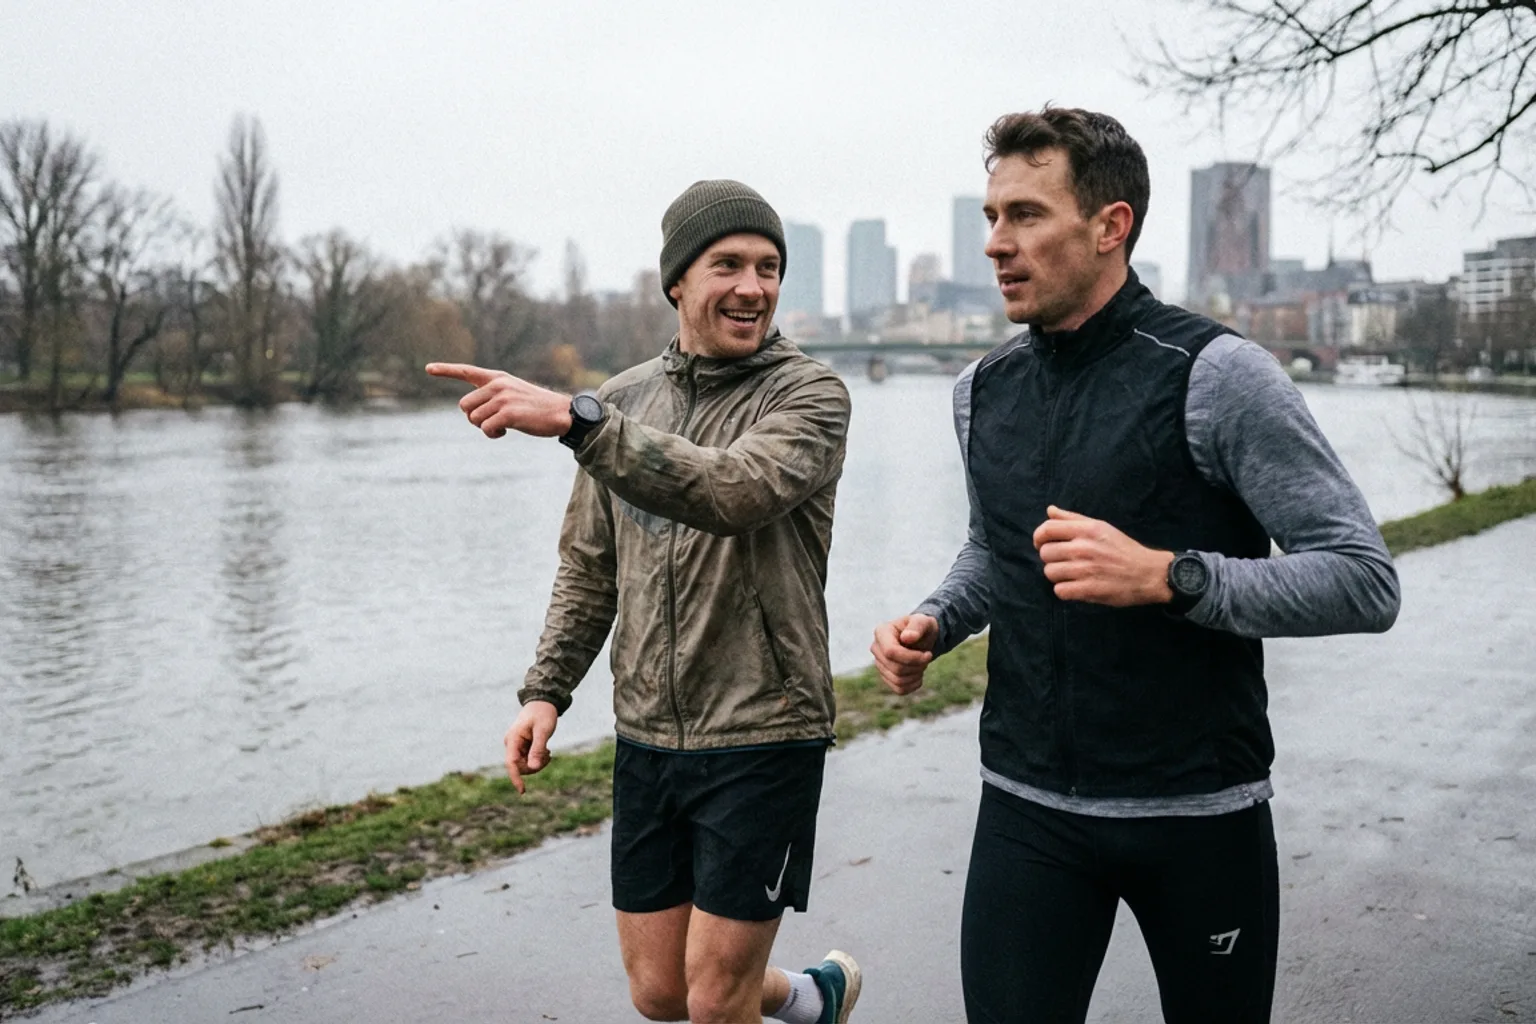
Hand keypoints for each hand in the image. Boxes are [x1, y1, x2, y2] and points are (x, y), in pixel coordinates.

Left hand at [425, 362, 572, 439]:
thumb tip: (471, 413)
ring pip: (474, 419)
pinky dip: (493, 434)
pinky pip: (486, 428)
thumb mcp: (514, 393)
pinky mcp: (508, 413)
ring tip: (503, 427)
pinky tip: (506, 432)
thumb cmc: (537, 407)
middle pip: (465, 406)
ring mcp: (502, 398)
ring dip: (485, 428)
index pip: (467, 371)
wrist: (562, 413)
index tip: (428, 368)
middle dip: (475, 419)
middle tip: (493, 422)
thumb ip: (493, 397)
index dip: (446, 370)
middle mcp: (497, 385)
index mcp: (498, 378)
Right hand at [504, 700, 558, 793]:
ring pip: (524, 765)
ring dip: (537, 763)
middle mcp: (511, 743)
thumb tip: (534, 768)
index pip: (511, 763)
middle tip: (549, 756)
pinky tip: (546, 751)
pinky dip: (538, 759)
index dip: (516, 778)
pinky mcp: (521, 747)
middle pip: (519, 766)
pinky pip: (528, 760)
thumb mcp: (543, 731)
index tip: (522, 791)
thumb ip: (538, 749)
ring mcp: (515, 746)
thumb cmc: (543, 713)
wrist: (542, 702)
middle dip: (535, 766)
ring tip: (548, 752)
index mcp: (513, 738)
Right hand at [870, 614, 938, 694]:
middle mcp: (876, 649)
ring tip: (922, 664)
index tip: (928, 655)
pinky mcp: (886, 677)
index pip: (891, 652)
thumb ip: (917, 626)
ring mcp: (879, 664)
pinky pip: (899, 689)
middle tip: (927, 657)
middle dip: (917, 666)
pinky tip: (918, 674)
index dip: (911, 657)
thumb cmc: (921, 628)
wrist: (921, 638)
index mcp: (881, 632)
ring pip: (898, 680)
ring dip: (916, 675)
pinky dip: (913, 684)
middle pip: (896, 668)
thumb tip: (907, 638)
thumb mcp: (923, 622)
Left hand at [1032, 505, 1174, 606]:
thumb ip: (1073, 518)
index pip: (1047, 529)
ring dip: (1057, 575)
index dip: (1038, 537)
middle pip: (1045, 553)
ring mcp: (1085, 569)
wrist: (1149, 573)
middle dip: (1050, 559)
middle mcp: (1084, 548)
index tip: (1041, 544)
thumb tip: (1050, 510)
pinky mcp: (1088, 589)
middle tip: (1063, 562)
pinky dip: (1065, 591)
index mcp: (1087, 530)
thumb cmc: (1124, 549)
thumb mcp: (1101, 527)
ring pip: (1050, 573)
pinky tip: (1075, 587)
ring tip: (1071, 575)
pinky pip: (1059, 590)